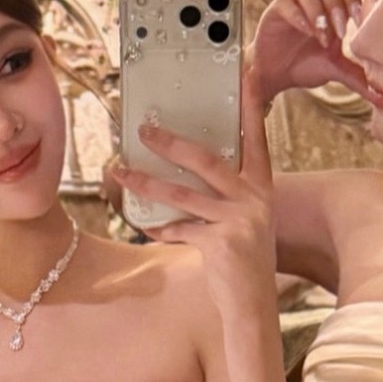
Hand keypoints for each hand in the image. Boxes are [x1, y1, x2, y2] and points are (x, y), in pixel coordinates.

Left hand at [117, 106, 278, 324]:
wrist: (253, 308)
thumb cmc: (244, 264)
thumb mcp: (246, 224)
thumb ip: (224, 199)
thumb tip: (182, 180)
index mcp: (262, 189)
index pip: (257, 139)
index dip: (251, 106)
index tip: (247, 73)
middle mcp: (254, 200)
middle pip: (207, 160)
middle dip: (172, 143)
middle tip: (144, 130)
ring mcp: (239, 221)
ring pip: (183, 194)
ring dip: (146, 183)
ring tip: (120, 172)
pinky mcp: (221, 243)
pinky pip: (179, 228)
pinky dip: (160, 227)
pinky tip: (147, 226)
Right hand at [246, 0, 370, 107]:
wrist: (275, 76)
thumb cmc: (304, 65)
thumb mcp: (336, 68)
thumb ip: (359, 75)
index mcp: (328, 1)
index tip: (358, 22)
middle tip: (341, 29)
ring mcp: (291, 1)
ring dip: (318, 8)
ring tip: (322, 36)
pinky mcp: (274, 12)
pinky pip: (286, 2)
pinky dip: (299, 15)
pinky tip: (307, 33)